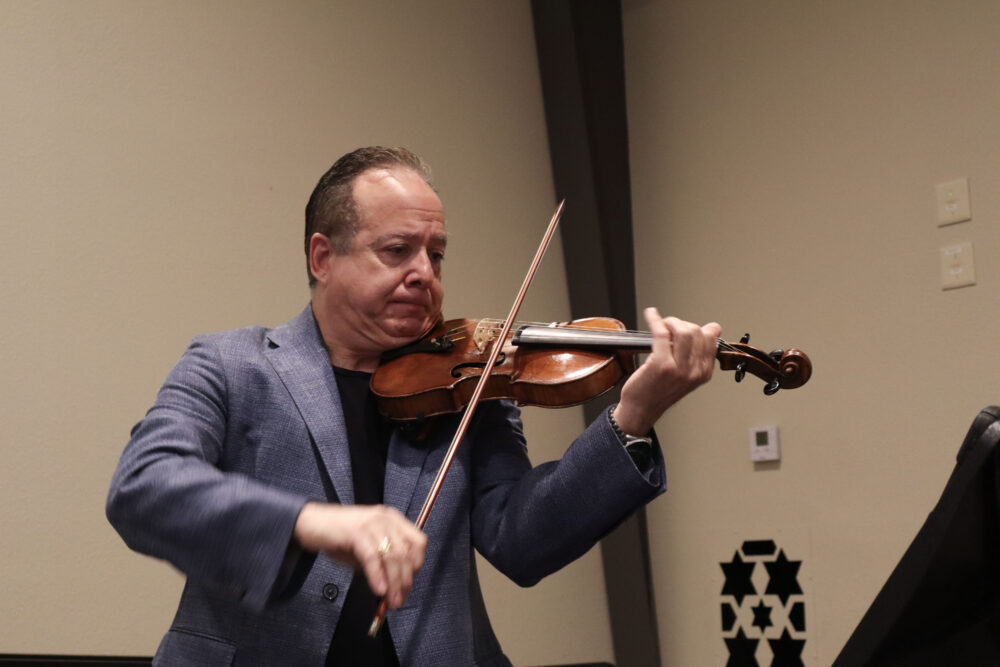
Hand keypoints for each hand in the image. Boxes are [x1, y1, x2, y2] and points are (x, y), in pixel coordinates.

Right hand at [293, 502, 426, 608]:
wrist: (311, 523)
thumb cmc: (339, 537)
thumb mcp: (367, 548)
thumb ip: (383, 562)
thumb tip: (395, 586)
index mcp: (392, 519)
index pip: (418, 542)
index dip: (417, 564)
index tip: (409, 583)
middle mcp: (385, 518)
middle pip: (406, 552)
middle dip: (405, 580)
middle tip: (399, 600)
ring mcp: (371, 523)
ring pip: (391, 556)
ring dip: (393, 583)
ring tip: (391, 600)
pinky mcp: (356, 531)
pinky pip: (372, 557)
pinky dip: (377, 576)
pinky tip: (378, 589)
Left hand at [612, 307, 720, 435]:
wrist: (641, 409)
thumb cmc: (659, 391)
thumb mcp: (687, 373)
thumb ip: (699, 352)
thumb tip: (714, 328)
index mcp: (704, 372)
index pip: (710, 339)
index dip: (695, 328)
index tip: (682, 328)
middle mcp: (694, 371)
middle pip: (697, 332)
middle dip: (681, 324)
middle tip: (668, 327)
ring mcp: (679, 368)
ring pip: (683, 331)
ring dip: (671, 322)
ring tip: (662, 325)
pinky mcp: (661, 364)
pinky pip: (662, 333)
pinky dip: (655, 320)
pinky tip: (651, 315)